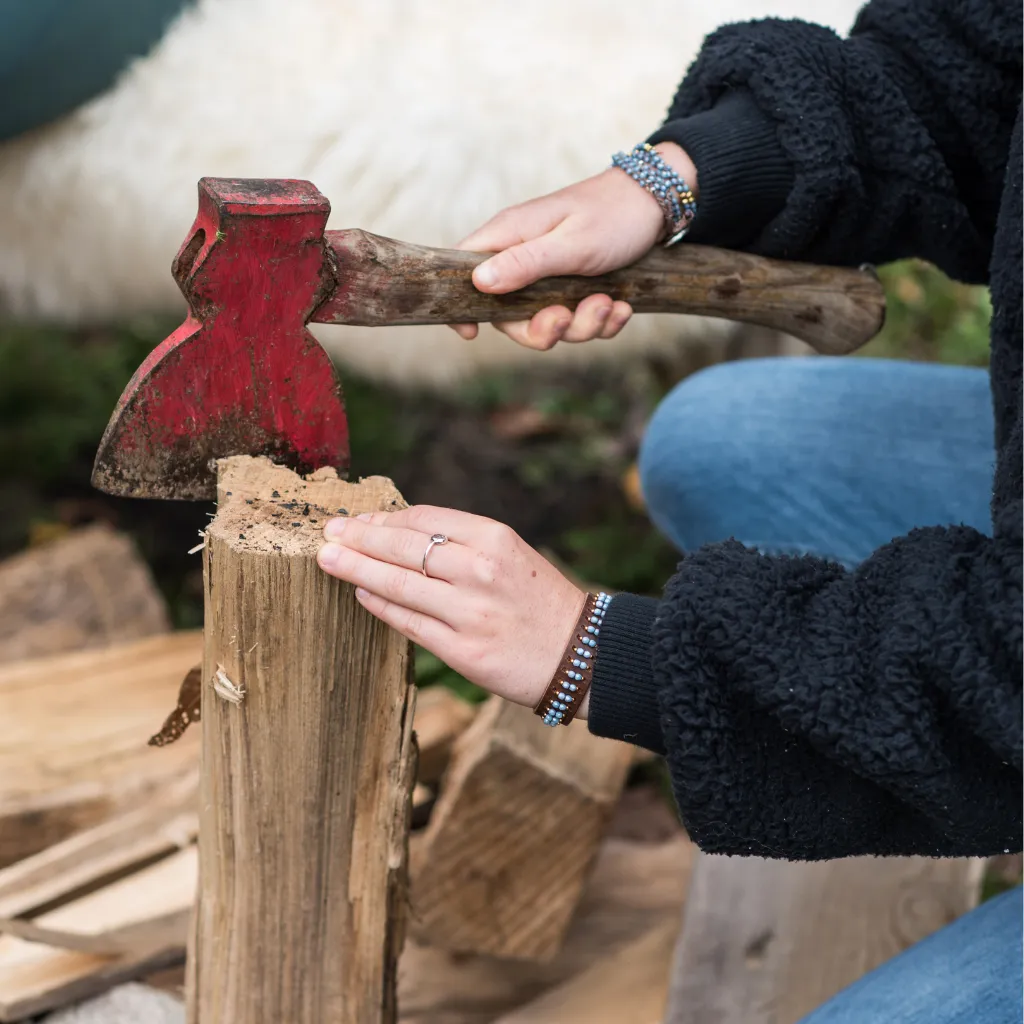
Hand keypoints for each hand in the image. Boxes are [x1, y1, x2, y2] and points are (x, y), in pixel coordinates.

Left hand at [316, 507, 588, 713]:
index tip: (357, 521)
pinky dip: (380, 605)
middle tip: (327, 534)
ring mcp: (470, 612)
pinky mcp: (462, 651)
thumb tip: (398, 532)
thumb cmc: (540, 601)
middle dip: (359, 539)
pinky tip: (360, 593)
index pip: (424, 519)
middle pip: (404, 548)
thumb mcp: (511, 555)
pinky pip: (409, 623)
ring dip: (357, 569)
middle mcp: (480, 571)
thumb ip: (462, 543)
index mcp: (495, 539)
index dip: (383, 519)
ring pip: (399, 584)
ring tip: (328, 560)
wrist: (581, 654)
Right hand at [452, 141, 697, 349]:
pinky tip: (622, 306)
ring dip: (583, 325)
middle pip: (510, 315)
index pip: (463, 270)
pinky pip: (578, 320)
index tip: (471, 333)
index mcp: (510, 237)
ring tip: (609, 304)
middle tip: (568, 319)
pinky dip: (601, 321)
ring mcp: (548, 274)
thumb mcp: (569, 243)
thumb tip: (478, 282)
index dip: (461, 306)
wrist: (658, 203)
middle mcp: (523, 257)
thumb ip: (524, 263)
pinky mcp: (574, 287)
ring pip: (549, 322)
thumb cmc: (612, 214)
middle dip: (543, 329)